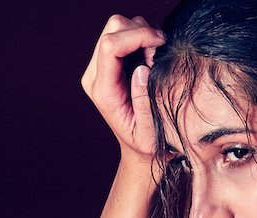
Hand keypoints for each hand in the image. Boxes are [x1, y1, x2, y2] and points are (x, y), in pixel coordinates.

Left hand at [81, 15, 165, 166]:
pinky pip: (124, 35)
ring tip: (156, 59)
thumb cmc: (147, 146)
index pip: (110, 46)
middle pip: (113, 29)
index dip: (138, 36)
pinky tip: (151, 58)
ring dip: (142, 34)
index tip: (161, 44)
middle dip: (140, 31)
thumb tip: (143, 68)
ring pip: (118, 27)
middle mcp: (96, 75)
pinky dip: (141, 38)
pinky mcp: (109, 63)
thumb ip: (145, 103)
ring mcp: (101, 67)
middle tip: (160, 53)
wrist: (140, 151)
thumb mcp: (150, 134)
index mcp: (103, 91)